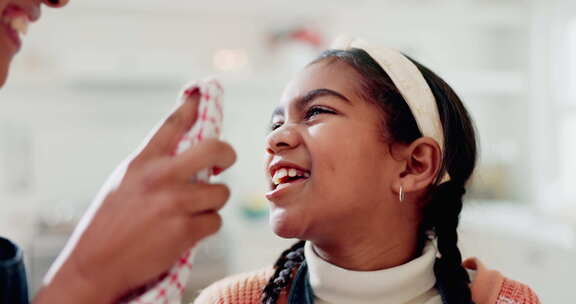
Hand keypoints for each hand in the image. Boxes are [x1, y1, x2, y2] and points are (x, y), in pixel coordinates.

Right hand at [34, 92, 235, 302]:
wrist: (93, 266)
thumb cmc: (108, 224)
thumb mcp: (123, 182)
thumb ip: (153, 165)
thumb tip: (188, 152)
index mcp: (142, 162)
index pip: (173, 124)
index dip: (192, 104)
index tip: (202, 90)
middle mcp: (160, 177)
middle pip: (215, 148)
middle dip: (227, 152)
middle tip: (224, 161)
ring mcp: (174, 203)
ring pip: (221, 192)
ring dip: (212, 202)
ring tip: (193, 211)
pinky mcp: (185, 231)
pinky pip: (216, 221)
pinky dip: (206, 227)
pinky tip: (188, 232)